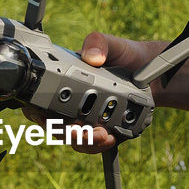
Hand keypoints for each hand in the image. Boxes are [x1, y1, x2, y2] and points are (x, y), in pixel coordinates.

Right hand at [22, 32, 163, 153]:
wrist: (151, 71)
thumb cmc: (125, 55)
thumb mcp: (112, 44)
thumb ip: (99, 43)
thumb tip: (92, 57)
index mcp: (65, 82)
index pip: (41, 101)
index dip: (37, 112)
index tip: (46, 117)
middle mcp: (72, 104)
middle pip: (56, 127)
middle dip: (66, 133)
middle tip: (79, 130)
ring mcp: (87, 120)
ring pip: (76, 141)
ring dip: (86, 141)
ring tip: (102, 134)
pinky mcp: (105, 131)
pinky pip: (96, 146)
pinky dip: (101, 146)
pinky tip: (112, 137)